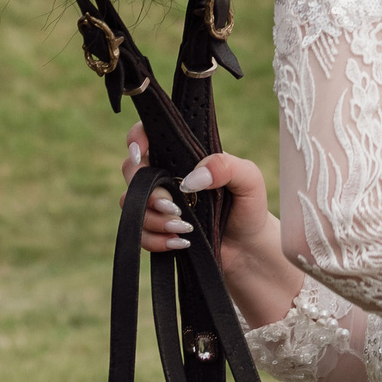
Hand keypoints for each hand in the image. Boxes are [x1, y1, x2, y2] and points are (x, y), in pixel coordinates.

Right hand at [122, 125, 302, 329]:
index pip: (149, 135)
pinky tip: (180, 243)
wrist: (247, 247)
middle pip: (133, 172)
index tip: (139, 154)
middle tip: (175, 208)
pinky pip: (139, 232)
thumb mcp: (249, 179)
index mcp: (184, 156)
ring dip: (155, 219)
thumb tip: (192, 178)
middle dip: (149, 192)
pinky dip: (156, 240)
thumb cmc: (248, 205)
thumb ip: (226, 167)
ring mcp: (159, 203)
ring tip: (185, 230)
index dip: (136, 139)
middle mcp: (167, 176)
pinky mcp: (156, 229)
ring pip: (133, 205)